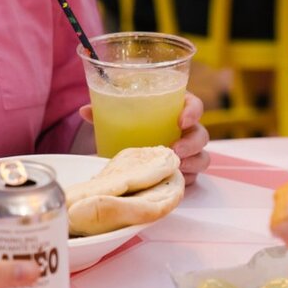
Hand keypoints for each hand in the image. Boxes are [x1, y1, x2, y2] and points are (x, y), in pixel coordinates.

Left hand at [79, 92, 209, 184]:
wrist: (128, 147)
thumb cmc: (130, 126)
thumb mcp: (119, 118)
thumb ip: (105, 112)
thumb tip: (85, 110)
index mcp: (176, 110)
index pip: (195, 106)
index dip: (193, 112)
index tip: (181, 120)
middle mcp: (187, 131)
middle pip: (201, 135)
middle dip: (191, 144)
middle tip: (174, 150)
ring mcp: (189, 152)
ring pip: (202, 158)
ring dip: (191, 164)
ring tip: (175, 169)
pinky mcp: (185, 171)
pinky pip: (192, 177)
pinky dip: (184, 180)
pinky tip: (172, 182)